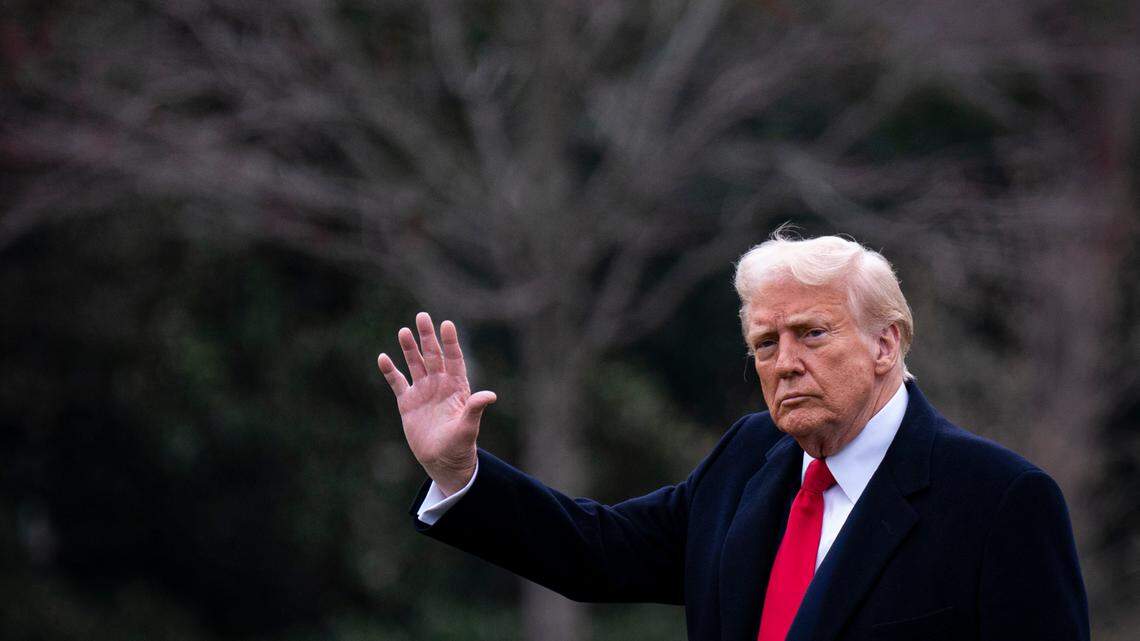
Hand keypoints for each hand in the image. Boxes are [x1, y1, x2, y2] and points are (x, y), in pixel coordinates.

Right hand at [377, 312, 496, 495]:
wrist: (442, 461)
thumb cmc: (460, 445)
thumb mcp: (468, 428)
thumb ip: (475, 409)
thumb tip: (490, 395)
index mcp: (457, 388)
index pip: (454, 359)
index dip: (450, 342)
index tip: (447, 324)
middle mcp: (439, 385)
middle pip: (433, 356)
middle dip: (427, 337)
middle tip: (422, 316)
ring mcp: (423, 392)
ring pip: (415, 364)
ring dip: (409, 349)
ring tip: (403, 331)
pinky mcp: (408, 403)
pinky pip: (398, 382)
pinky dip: (390, 371)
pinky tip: (383, 358)